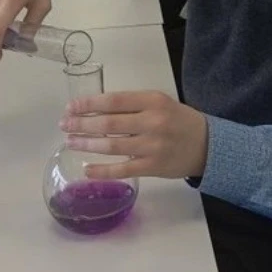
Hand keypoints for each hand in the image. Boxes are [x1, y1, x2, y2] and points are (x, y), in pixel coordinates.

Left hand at [61, 91, 208, 179]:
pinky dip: (102, 170)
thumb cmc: (178, 120)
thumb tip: (95, 110)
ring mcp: (152, 146)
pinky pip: (122, 169)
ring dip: (87, 144)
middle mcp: (152, 122)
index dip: (89, 104)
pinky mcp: (153, 167)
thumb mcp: (160, 103)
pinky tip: (87, 168)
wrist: (207, 145)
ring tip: (70, 142)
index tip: (71, 106)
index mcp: (153, 101)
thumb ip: (133, 105)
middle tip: (64, 125)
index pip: (114, 101)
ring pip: (112, 145)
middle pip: (109, 123)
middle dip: (82, 124)